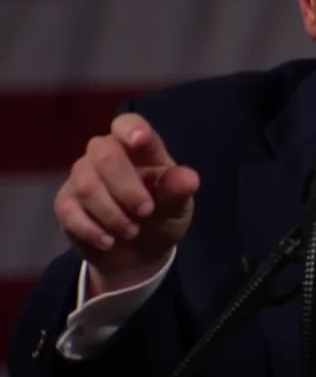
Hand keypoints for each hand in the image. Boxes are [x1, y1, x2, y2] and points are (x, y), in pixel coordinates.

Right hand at [54, 113, 198, 296]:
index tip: (139, 140)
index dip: (130, 128)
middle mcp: (107, 154)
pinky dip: (92, 230)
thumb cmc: (162, 217)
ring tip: (132, 231)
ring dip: (112, 214)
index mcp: (140, 148)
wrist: (140, 253)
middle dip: (126, 187)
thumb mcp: (178, 207)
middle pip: (105, 154)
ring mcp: (83, 176)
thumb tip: (189, 179)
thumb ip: (179, 191)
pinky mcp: (66, 202)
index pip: (128, 123)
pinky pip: (69, 210)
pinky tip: (109, 241)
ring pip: (86, 184)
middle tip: (146, 211)